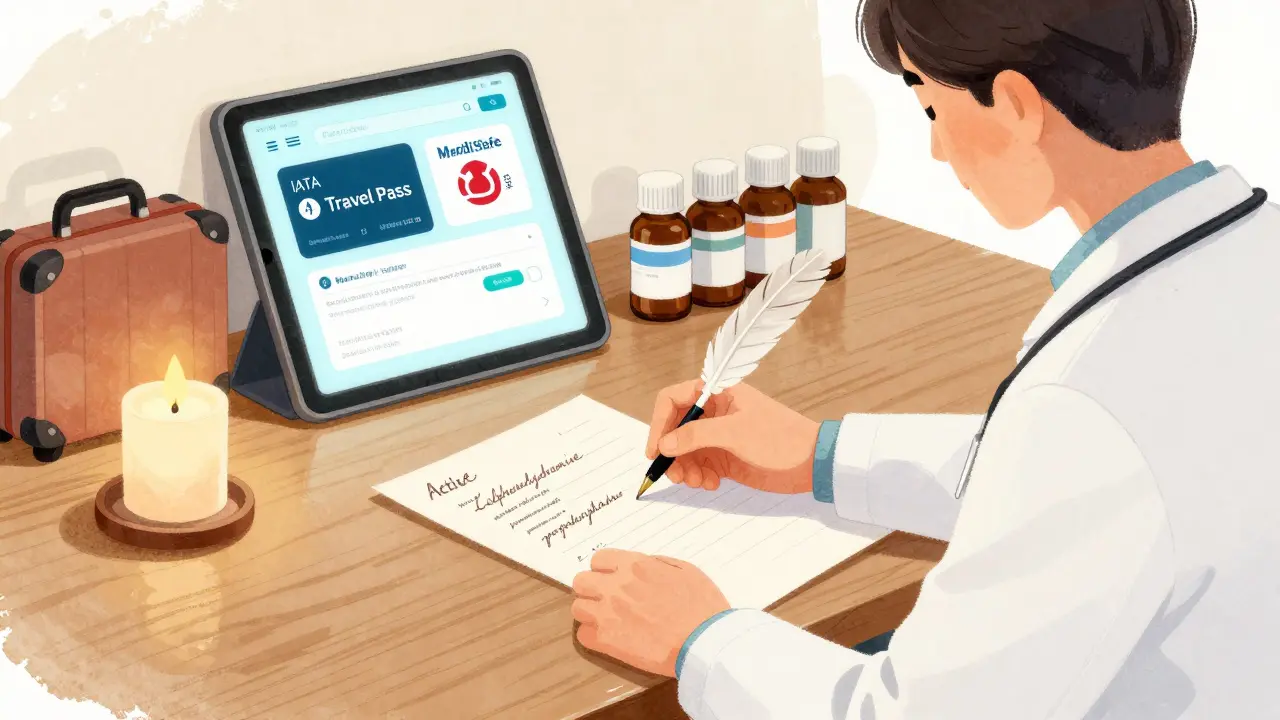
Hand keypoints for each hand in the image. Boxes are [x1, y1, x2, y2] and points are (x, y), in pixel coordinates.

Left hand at [572, 549, 730, 676]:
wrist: (704, 642)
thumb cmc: (702, 605)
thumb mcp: (683, 570)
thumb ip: (655, 564)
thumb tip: (638, 567)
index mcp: (634, 566)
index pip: (598, 559)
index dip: (605, 569)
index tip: (613, 579)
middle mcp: (615, 586)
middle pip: (581, 582)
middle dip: (592, 589)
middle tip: (606, 599)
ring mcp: (607, 614)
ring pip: (578, 608)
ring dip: (590, 613)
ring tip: (607, 621)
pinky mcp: (606, 641)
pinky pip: (583, 635)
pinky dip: (593, 636)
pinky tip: (610, 638)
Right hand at [646, 380, 819, 493]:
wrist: (812, 463)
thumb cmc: (779, 437)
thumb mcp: (736, 432)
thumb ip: (696, 435)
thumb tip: (663, 445)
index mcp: (716, 393)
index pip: (672, 400)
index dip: (658, 423)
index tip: (655, 451)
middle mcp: (713, 412)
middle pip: (674, 429)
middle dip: (671, 453)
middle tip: (676, 476)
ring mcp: (718, 436)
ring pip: (684, 451)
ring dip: (684, 469)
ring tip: (698, 482)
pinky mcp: (725, 458)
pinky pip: (699, 466)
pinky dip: (699, 477)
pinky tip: (712, 483)